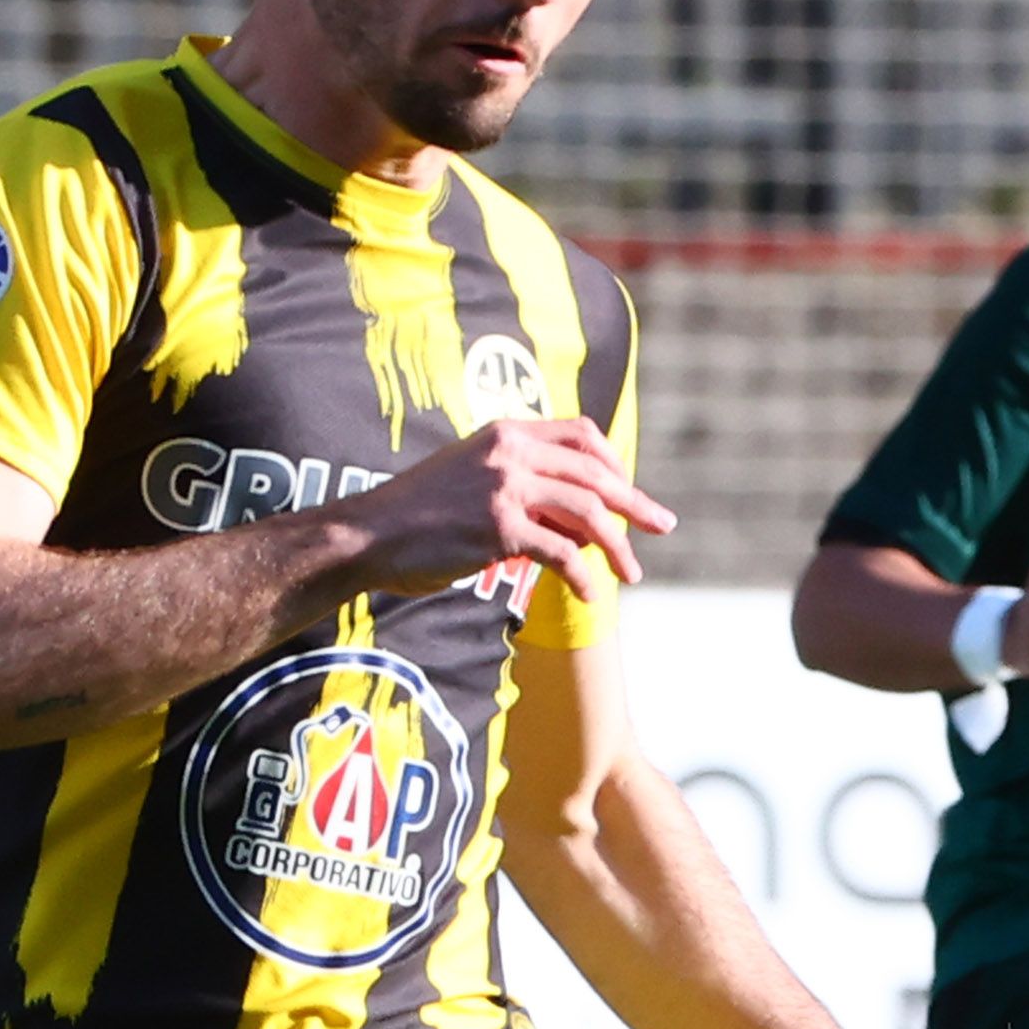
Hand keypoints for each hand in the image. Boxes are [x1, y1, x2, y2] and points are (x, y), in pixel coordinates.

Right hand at [337, 415, 671, 604]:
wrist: (367, 534)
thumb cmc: (415, 515)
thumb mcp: (468, 477)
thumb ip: (516, 484)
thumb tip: (569, 520)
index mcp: (505, 432)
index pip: (580, 434)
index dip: (613, 463)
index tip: (627, 492)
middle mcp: (510, 452)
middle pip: (595, 473)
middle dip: (634, 503)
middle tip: (662, 527)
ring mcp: (505, 487)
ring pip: (588, 511)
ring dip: (617, 545)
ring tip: (631, 574)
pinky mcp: (498, 528)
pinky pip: (562, 552)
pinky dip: (583, 576)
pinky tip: (589, 595)